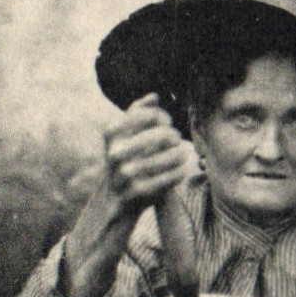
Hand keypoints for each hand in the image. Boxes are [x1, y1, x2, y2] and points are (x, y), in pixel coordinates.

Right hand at [102, 94, 198, 218]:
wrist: (114, 200)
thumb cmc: (124, 160)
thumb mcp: (123, 136)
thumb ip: (136, 113)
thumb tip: (155, 96)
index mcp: (112, 135)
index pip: (147, 115)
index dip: (161, 117)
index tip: (167, 122)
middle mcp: (116, 153)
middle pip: (161, 135)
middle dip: (173, 135)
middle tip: (177, 139)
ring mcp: (125, 174)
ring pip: (167, 157)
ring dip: (179, 154)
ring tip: (183, 153)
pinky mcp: (137, 192)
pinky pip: (166, 178)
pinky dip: (177, 172)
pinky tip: (182, 170)